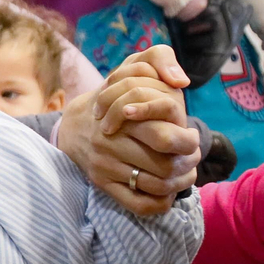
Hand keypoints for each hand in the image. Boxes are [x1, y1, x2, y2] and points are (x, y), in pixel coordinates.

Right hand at [58, 45, 198, 212]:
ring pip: (156, 186)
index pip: (168, 137)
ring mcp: (105, 165)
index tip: (190, 136)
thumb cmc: (114, 95)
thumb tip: (180, 81)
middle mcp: (111, 142)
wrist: (73, 125)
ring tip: (184, 173)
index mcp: (123, 117)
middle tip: (191, 157)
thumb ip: (159, 58)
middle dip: (188, 164)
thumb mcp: (133, 66)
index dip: (189, 142)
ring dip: (179, 183)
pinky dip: (160, 203)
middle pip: (166, 165)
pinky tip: (166, 192)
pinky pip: (138, 204)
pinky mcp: (101, 184)